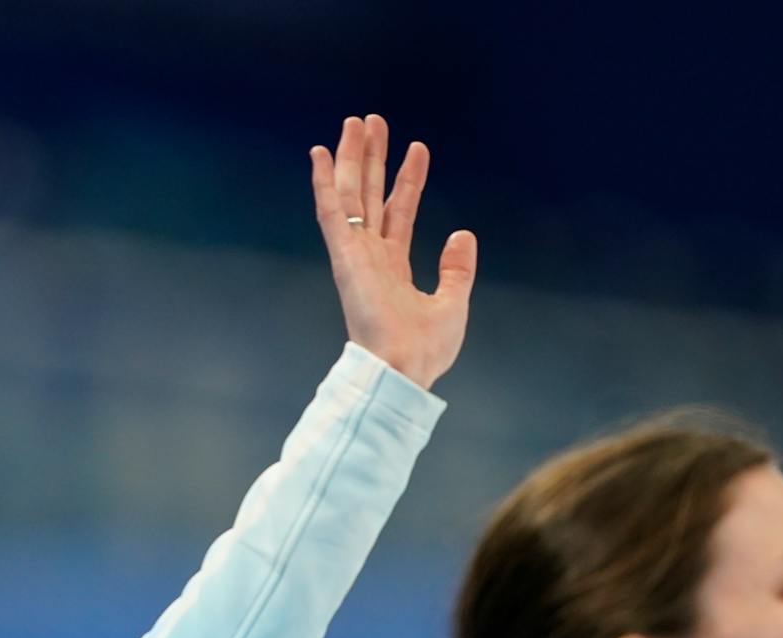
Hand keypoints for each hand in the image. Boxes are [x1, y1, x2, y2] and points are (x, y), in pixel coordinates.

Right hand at [310, 114, 476, 390]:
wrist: (403, 370)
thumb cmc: (424, 351)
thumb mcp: (453, 303)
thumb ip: (457, 270)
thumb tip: (462, 236)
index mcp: (392, 269)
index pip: (399, 213)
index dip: (408, 180)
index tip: (417, 149)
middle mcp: (370, 257)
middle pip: (370, 195)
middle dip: (373, 158)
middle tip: (372, 122)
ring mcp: (355, 255)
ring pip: (350, 195)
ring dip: (351, 158)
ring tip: (354, 122)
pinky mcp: (344, 257)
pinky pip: (331, 212)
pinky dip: (324, 183)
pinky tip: (320, 154)